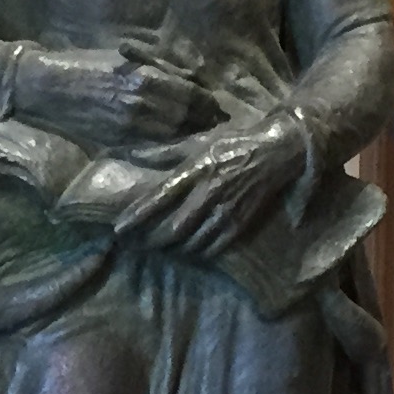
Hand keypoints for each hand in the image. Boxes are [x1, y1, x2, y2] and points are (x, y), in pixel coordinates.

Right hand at [6, 37, 220, 148]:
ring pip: (173, 131)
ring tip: (200, 132)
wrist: (48, 86)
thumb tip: (185, 80)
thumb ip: (155, 69)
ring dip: (189, 131)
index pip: (189, 93)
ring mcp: (130, 123)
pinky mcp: (118, 137)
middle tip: (215, 121)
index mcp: (144, 76)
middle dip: (203, 117)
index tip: (216, 104)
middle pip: (186, 114)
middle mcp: (141, 101)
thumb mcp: (124, 57)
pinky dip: (167, 141)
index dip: (206, 100)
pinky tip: (175, 141)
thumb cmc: (84, 65)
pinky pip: (152, 142)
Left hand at [105, 115, 307, 260]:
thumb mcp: (197, 142)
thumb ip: (164, 152)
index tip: (119, 228)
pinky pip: (215, 247)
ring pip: (194, 241)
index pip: (159, 198)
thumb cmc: (231, 143)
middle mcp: (208, 194)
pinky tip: (191, 251)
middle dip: (154, 240)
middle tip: (140, 244)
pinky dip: (200, 252)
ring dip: (175, 249)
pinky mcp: (240, 222)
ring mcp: (225, 211)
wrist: (275, 151)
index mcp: (195, 171)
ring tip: (163, 249)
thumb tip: (132, 153)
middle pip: (175, 228)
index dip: (138, 215)